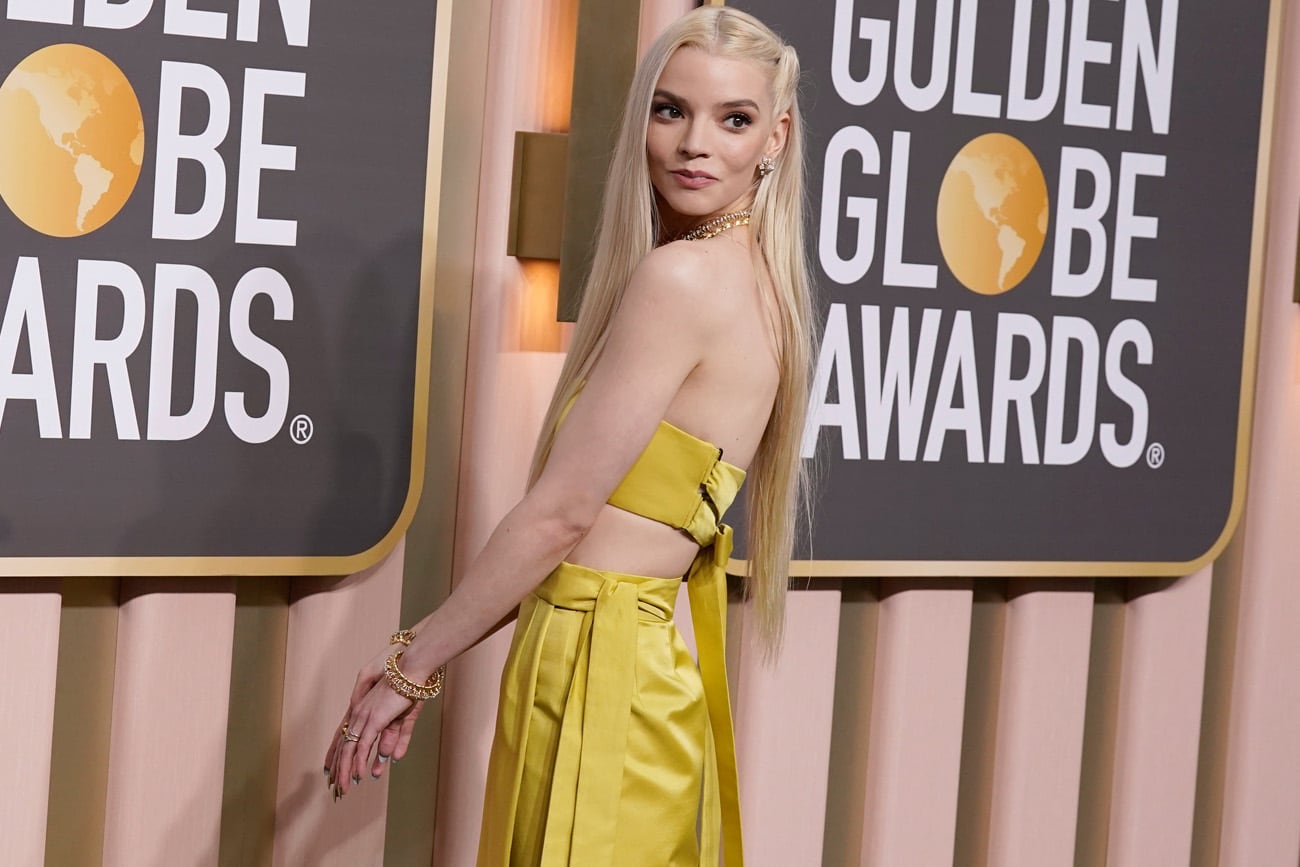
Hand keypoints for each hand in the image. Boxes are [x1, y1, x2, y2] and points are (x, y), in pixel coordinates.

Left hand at [323, 645, 425, 798]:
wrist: (411, 671)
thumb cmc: (407, 689)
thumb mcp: (401, 719)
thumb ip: (395, 739)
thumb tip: (392, 758)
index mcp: (362, 710)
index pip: (343, 737)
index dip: (335, 754)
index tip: (331, 770)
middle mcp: (358, 714)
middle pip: (342, 746)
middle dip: (338, 768)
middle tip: (335, 786)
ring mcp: (364, 717)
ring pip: (349, 750)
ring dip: (346, 771)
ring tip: (344, 788)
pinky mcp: (374, 720)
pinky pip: (363, 746)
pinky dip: (360, 762)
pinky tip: (359, 775)